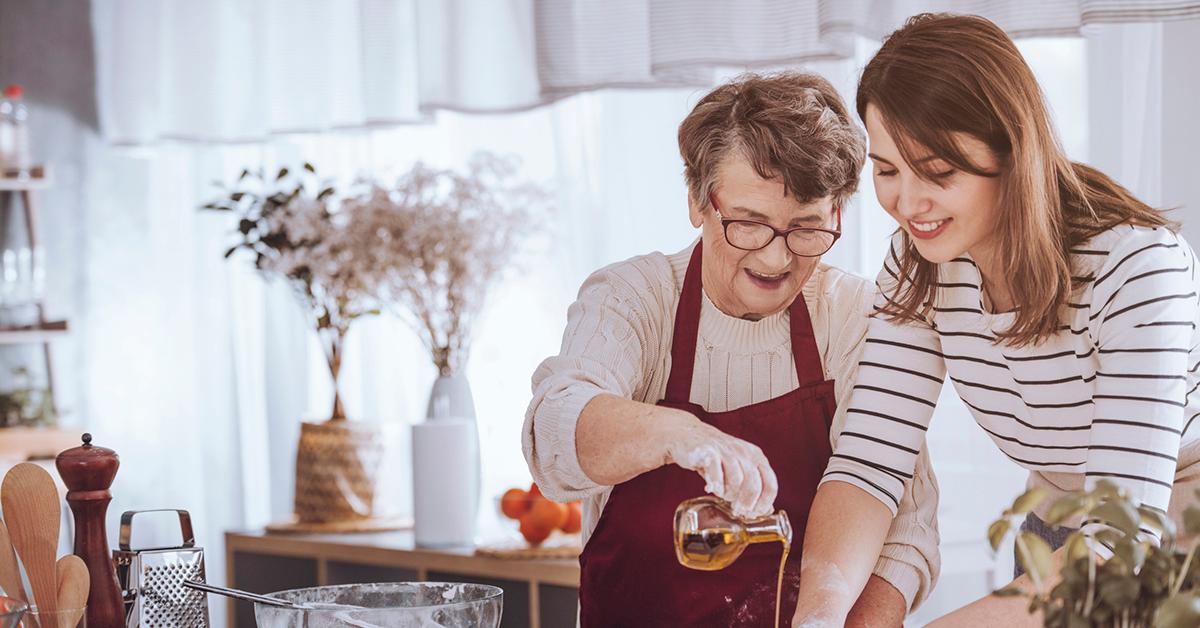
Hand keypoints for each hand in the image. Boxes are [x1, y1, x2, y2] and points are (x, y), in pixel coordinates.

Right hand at [662, 410, 777, 518]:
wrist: (688, 434)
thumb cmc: (716, 456)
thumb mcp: (739, 468)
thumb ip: (752, 486)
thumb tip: (766, 510)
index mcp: (756, 456)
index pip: (770, 485)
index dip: (763, 504)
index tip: (754, 513)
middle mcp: (744, 452)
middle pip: (753, 486)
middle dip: (745, 504)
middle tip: (736, 510)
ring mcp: (726, 450)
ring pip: (736, 481)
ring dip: (729, 494)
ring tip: (722, 494)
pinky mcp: (708, 451)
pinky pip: (716, 473)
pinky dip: (716, 485)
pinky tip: (711, 488)